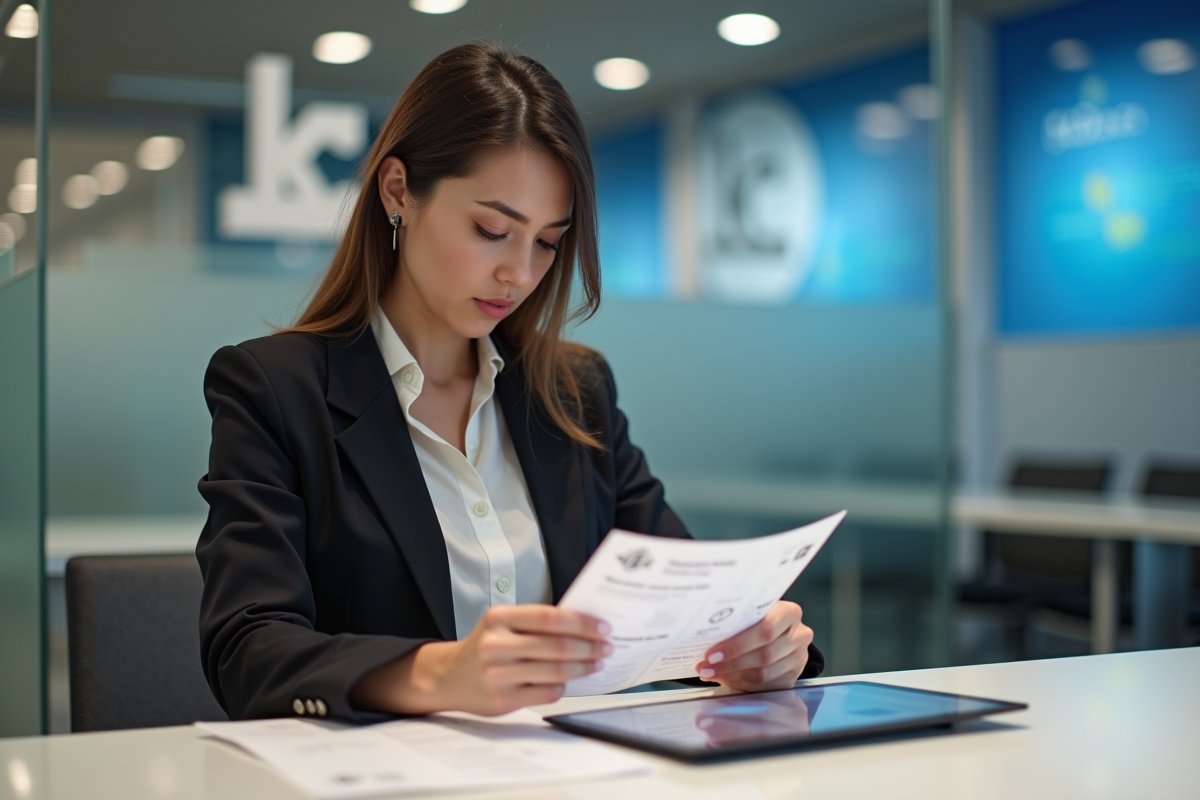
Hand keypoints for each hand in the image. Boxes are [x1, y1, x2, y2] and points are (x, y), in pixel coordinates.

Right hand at [351, 605, 611, 716]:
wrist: (448, 676)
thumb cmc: (485, 645)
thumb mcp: (502, 624)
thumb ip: (536, 623)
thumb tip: (585, 625)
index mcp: (499, 618)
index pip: (551, 618)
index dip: (583, 623)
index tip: (604, 626)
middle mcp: (496, 645)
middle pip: (558, 646)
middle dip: (590, 647)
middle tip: (607, 647)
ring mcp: (498, 674)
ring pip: (556, 672)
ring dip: (583, 668)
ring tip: (595, 663)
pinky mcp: (502, 700)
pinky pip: (547, 693)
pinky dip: (563, 686)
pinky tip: (568, 680)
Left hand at [695, 601, 812, 692]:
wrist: (781, 632)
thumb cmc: (759, 621)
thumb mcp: (752, 615)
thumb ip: (736, 624)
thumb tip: (703, 642)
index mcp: (789, 613)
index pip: (765, 630)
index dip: (737, 644)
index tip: (712, 653)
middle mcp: (799, 635)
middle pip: (764, 654)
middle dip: (731, 663)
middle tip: (707, 666)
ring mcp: (799, 658)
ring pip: (763, 673)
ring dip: (733, 675)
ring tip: (711, 673)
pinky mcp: (794, 677)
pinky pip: (765, 685)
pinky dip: (742, 683)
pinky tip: (726, 678)